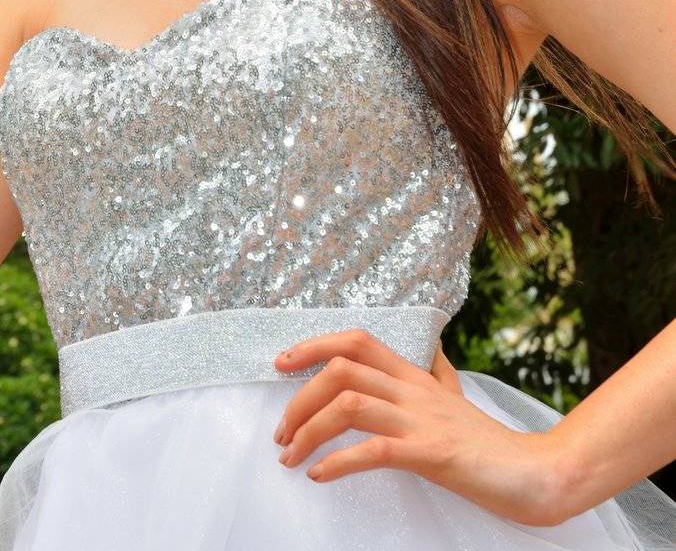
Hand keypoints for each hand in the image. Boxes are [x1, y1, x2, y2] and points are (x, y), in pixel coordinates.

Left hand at [271, 329, 569, 527]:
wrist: (536, 474)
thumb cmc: (492, 443)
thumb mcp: (460, 398)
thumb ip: (439, 374)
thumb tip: (434, 348)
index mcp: (416, 376)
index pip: (356, 340)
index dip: (313, 344)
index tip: (281, 364)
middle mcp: (414, 389)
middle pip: (341, 368)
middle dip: (298, 397)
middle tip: (280, 433)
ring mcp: (421, 419)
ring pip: (348, 402)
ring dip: (308, 429)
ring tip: (290, 458)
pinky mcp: (430, 453)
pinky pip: (373, 449)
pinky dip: (338, 461)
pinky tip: (320, 475)